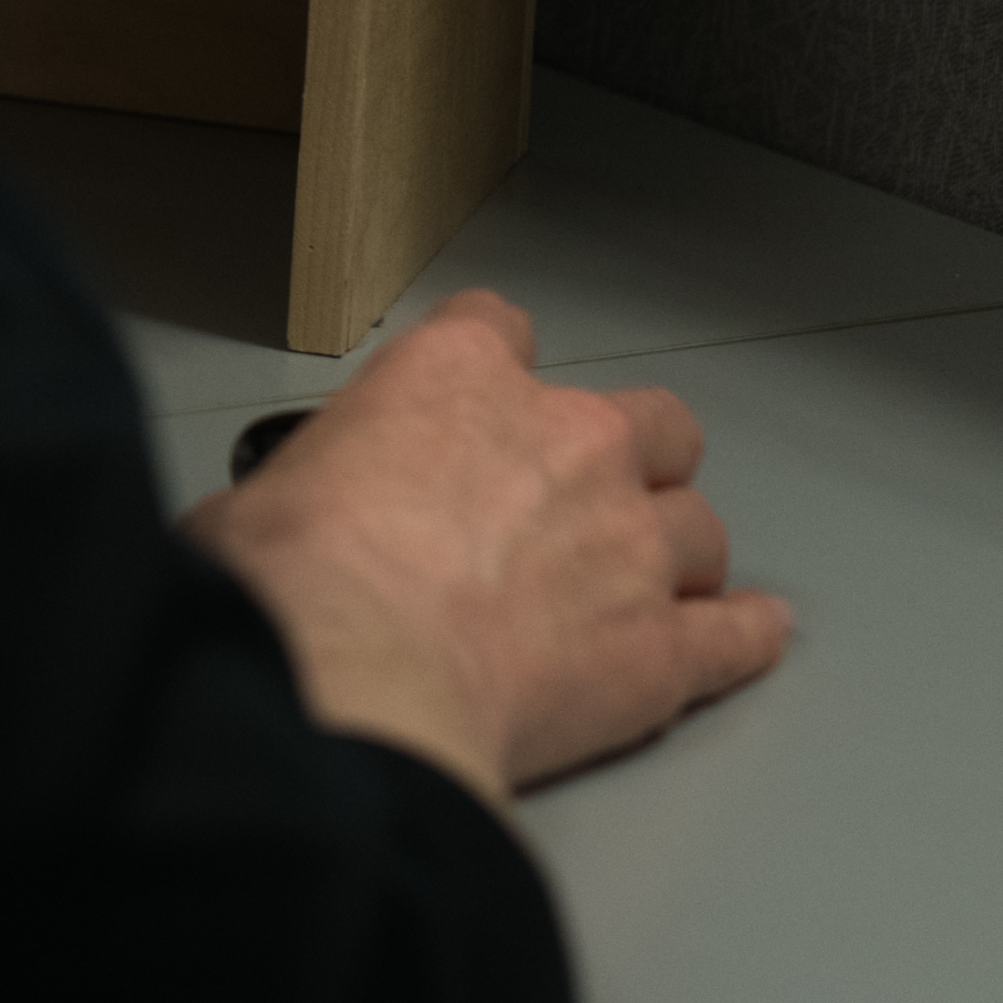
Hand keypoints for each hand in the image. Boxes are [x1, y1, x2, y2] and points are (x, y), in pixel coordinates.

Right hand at [177, 290, 792, 806]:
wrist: (357, 674)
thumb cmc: (296, 581)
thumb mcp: (254, 496)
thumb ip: (298, 492)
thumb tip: (263, 537)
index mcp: (457, 377)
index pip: (500, 327)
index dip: (491, 364)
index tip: (482, 396)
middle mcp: (568, 441)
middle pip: (651, 425)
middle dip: (628, 460)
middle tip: (581, 501)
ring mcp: (630, 546)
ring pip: (702, 529)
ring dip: (672, 554)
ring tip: (639, 586)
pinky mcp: (662, 650)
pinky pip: (738, 635)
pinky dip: (744, 636)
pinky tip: (749, 635)